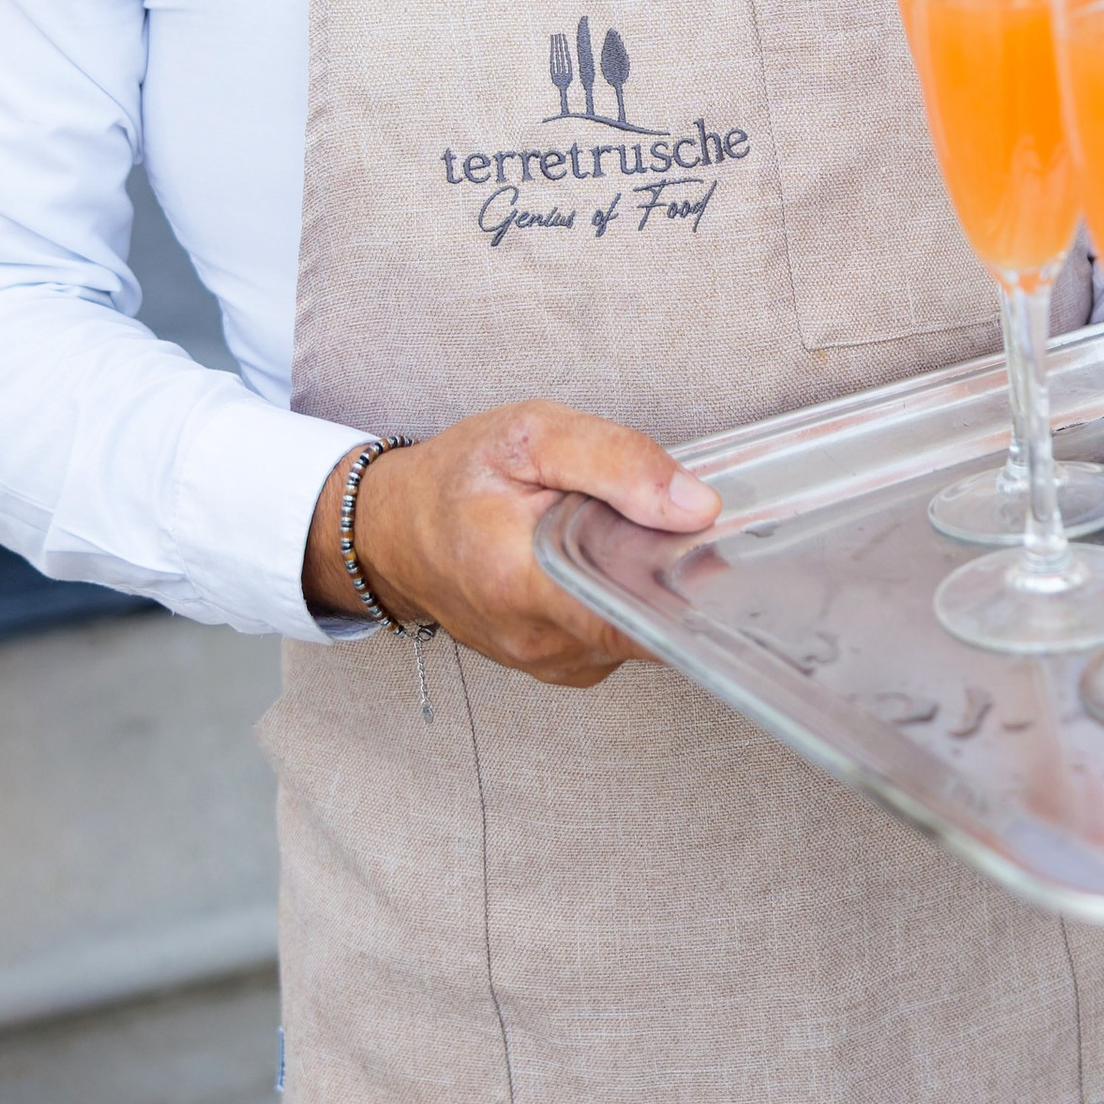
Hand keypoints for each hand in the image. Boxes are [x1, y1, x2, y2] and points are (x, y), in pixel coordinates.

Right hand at [302, 405, 717, 688]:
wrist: (391, 530)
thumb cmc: (456, 477)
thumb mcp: (531, 435)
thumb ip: (618, 461)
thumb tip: (697, 507)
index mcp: (526, 583)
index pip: (641, 618)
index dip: (691, 583)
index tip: (712, 547)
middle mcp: (539, 641)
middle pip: (650, 622)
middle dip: (672, 573)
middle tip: (667, 520)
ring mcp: (547, 663)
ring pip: (638, 632)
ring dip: (645, 585)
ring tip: (622, 534)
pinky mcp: (556, 667)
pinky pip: (616, 638)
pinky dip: (623, 600)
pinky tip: (606, 562)